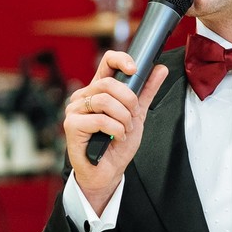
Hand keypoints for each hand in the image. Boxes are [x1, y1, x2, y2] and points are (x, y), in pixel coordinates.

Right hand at [64, 51, 167, 212]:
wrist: (108, 172)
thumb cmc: (117, 144)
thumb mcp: (137, 115)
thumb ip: (146, 92)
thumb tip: (160, 69)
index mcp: (98, 90)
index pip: (107, 62)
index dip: (121, 60)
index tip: (135, 69)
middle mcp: (84, 97)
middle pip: (108, 83)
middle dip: (129, 101)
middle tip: (133, 117)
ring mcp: (75, 110)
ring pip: (104, 101)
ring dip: (123, 118)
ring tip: (125, 130)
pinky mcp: (72, 125)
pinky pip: (100, 119)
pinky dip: (115, 130)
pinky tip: (117, 138)